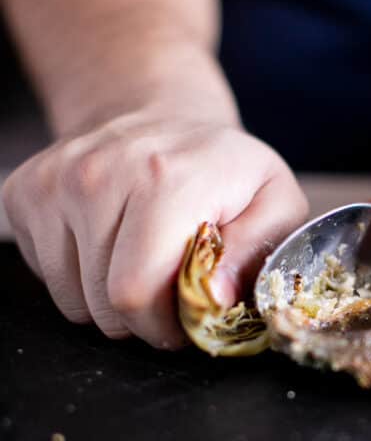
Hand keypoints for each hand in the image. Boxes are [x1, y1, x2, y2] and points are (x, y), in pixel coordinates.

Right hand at [2, 114, 307, 346]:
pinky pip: (47, 278)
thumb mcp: (274, 201)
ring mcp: (54, 181)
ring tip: (141, 262)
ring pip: (72, 300)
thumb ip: (257, 250)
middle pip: (103, 305)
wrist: (161, 115)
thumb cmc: (223, 169)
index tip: (187, 314)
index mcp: (164, 178)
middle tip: (169, 289)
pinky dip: (80, 277)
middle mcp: (97, 173)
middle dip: (142, 318)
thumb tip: (216, 297)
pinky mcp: (25, 193)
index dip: (164, 325)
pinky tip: (110, 243)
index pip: (135, 292)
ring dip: (109, 301)